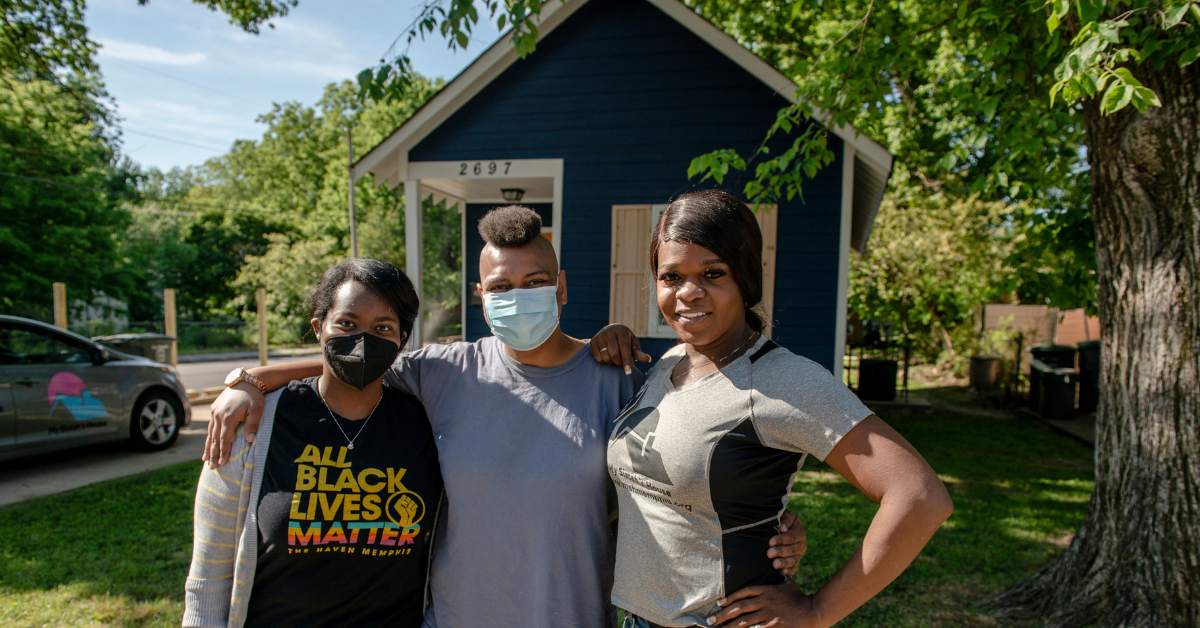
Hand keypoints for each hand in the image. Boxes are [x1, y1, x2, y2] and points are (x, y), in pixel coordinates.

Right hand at [203, 382, 263, 467]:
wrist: (244, 381)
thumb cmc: (253, 396)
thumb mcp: (257, 409)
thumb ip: (253, 424)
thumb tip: (250, 441)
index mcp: (228, 417)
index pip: (225, 439)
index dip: (224, 452)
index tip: (223, 463)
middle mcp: (218, 415)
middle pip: (215, 439)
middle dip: (213, 454)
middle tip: (212, 468)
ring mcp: (214, 412)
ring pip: (210, 434)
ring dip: (209, 448)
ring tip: (206, 461)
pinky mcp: (213, 410)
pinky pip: (210, 427)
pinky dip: (209, 438)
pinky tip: (207, 446)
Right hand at [588, 324, 650, 373]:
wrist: (610, 331)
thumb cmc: (625, 340)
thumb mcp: (632, 343)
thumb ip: (638, 352)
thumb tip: (647, 359)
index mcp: (622, 331)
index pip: (624, 347)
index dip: (627, 360)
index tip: (629, 371)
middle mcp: (609, 332)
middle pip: (614, 353)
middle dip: (619, 362)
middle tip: (622, 362)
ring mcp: (600, 336)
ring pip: (605, 357)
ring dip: (612, 362)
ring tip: (615, 359)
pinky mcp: (593, 342)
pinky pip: (598, 358)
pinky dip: (604, 361)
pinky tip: (607, 356)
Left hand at [708, 583, 823, 627]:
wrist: (812, 611)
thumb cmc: (799, 597)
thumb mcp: (787, 583)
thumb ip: (777, 578)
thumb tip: (775, 567)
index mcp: (766, 590)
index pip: (743, 592)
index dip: (730, 598)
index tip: (719, 603)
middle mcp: (764, 601)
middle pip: (739, 608)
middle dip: (723, 614)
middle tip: (711, 620)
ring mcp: (768, 614)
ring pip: (744, 621)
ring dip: (729, 626)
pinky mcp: (772, 626)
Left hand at [768, 510, 807, 575]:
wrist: (782, 527)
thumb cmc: (781, 520)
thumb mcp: (784, 515)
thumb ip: (784, 520)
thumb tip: (782, 528)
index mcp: (799, 532)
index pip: (792, 537)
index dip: (781, 540)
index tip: (770, 542)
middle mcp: (801, 544)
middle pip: (792, 550)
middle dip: (780, 552)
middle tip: (769, 553)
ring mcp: (799, 554)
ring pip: (793, 560)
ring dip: (784, 563)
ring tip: (774, 564)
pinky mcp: (795, 562)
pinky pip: (794, 568)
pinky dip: (789, 571)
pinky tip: (782, 572)